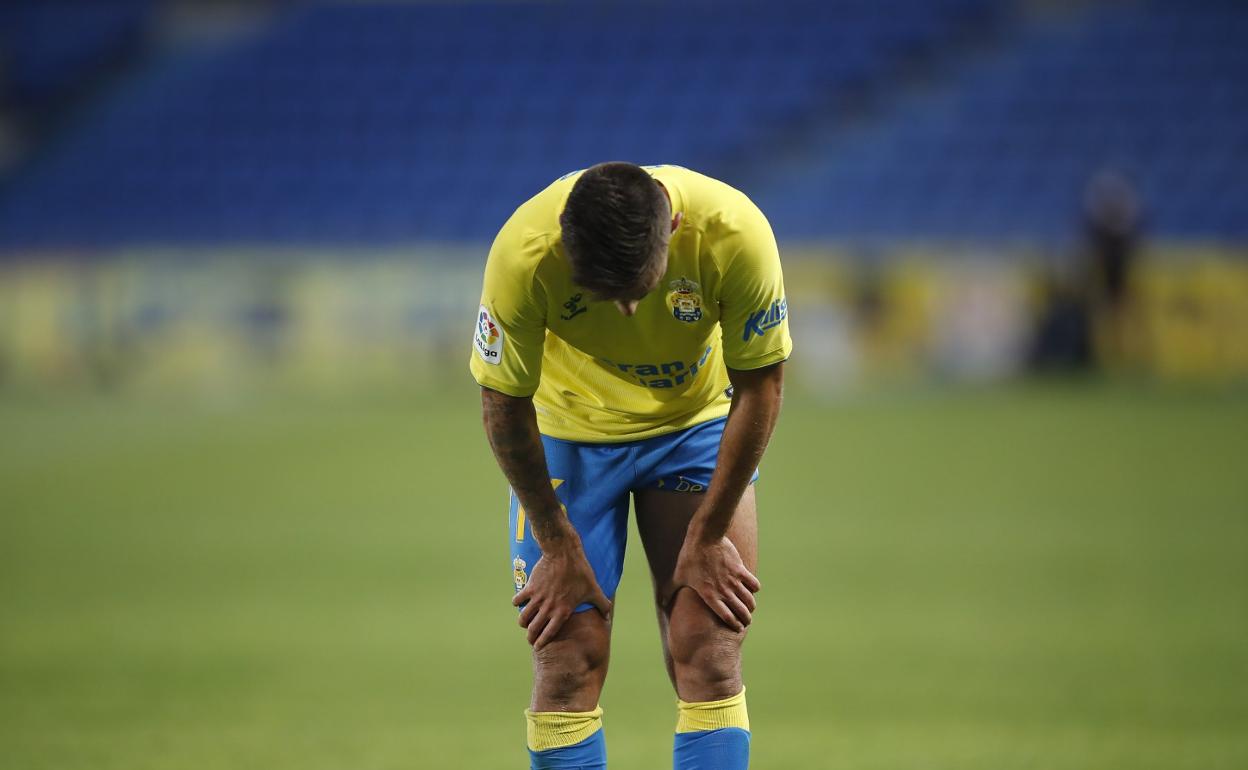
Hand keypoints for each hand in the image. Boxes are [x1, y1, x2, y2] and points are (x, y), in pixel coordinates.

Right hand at [513, 534, 611, 648]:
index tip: (538, 646)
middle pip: (533, 629)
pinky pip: (518, 600)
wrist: (563, 554)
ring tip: (524, 622)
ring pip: (523, 617)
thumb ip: (602, 604)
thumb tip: (608, 615)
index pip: (549, 633)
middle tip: (530, 638)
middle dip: (530, 637)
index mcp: (562, 611)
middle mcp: (548, 608)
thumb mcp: (593, 589)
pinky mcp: (530, 587)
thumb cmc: (580, 572)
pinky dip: (517, 603)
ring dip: (522, 622)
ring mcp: (537, 598)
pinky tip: (519, 602)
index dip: (542, 642)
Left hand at [671, 532, 760, 631]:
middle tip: (747, 621)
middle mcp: (724, 591)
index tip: (738, 629)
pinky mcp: (740, 570)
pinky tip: (752, 589)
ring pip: (749, 599)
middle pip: (741, 611)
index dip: (734, 625)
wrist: (704, 537)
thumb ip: (670, 591)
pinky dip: (754, 588)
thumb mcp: (678, 576)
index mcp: (709, 595)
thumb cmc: (689, 557)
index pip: (727, 617)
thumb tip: (660, 602)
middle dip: (746, 619)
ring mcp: (734, 580)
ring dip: (751, 606)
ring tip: (750, 608)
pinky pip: (753, 584)